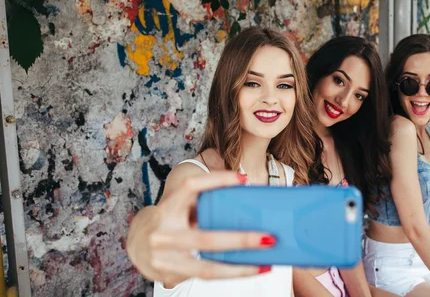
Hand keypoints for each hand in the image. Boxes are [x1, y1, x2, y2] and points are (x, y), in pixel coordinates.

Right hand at [126, 171, 274, 286]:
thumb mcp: (179, 206)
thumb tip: (246, 196)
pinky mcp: (170, 275)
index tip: (244, 179)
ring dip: (240, 267)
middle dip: (241, 240)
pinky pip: (205, 275)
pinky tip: (249, 269)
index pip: (191, 188)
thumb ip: (202, 204)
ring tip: (265, 262)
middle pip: (206, 239)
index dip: (217, 181)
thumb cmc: (168, 220)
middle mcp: (163, 233)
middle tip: (269, 237)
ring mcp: (165, 258)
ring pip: (207, 267)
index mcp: (167, 208)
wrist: (135, 245)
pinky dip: (229, 273)